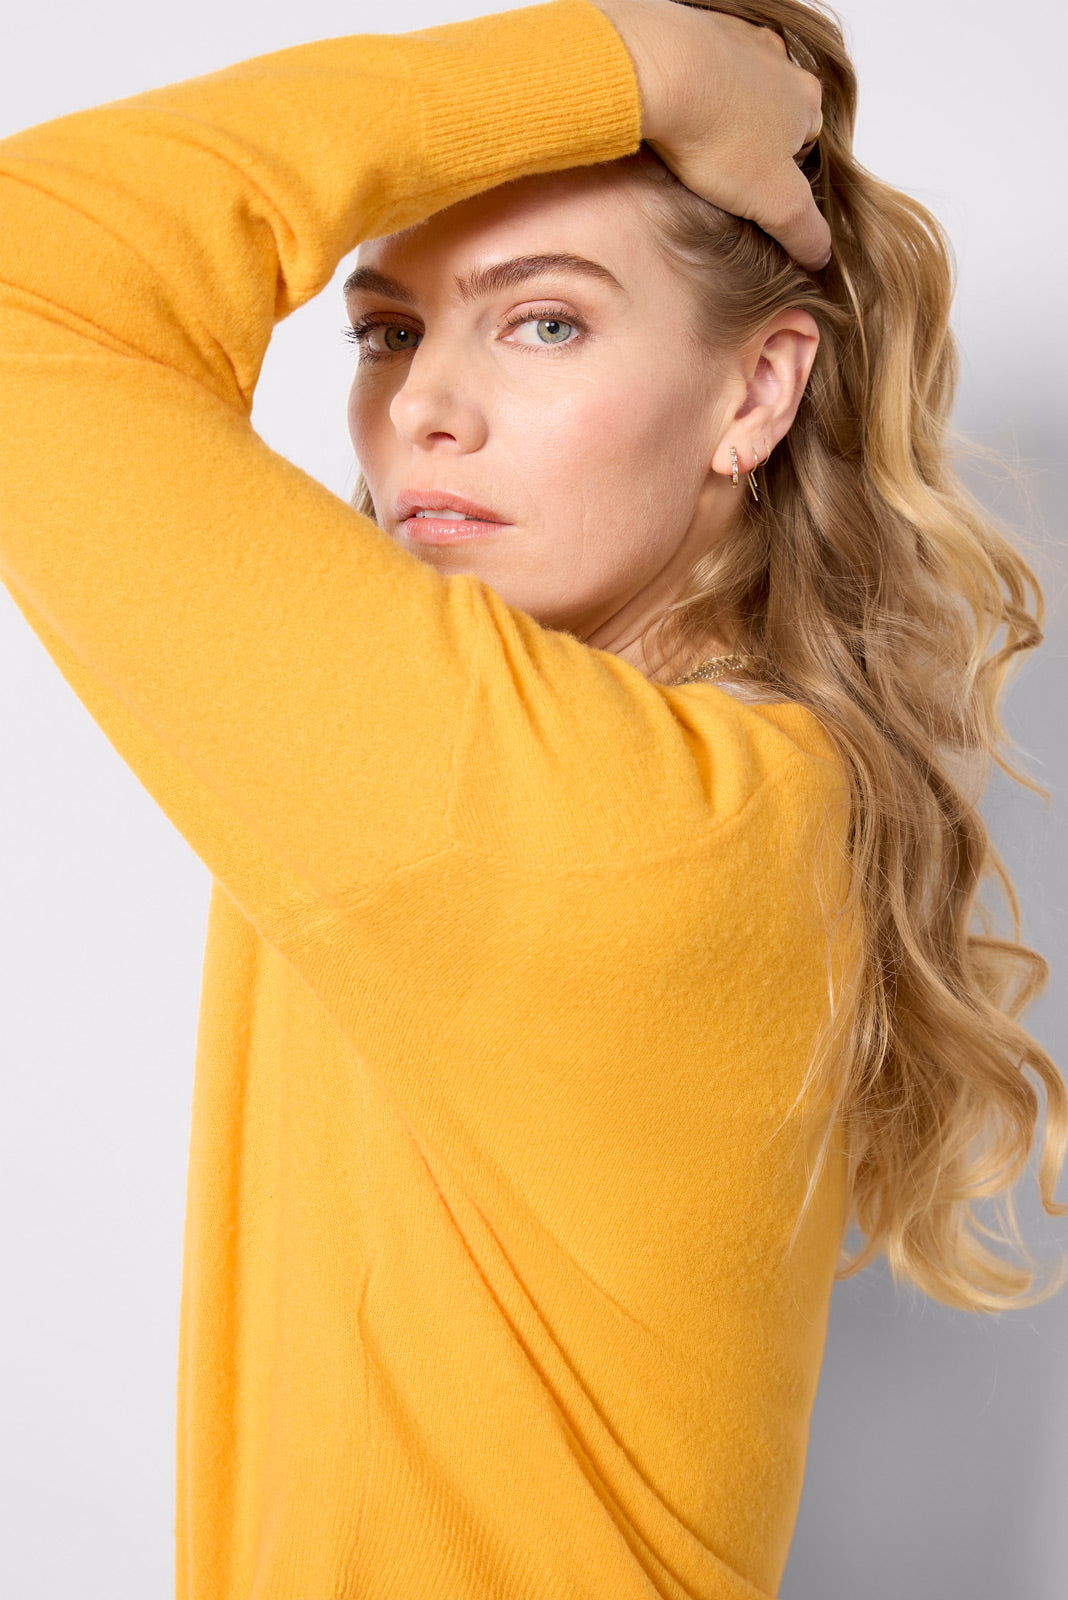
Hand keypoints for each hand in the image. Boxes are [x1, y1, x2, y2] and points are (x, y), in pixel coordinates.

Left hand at [589, 0, 828, 269]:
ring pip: (734, 90)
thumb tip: (822, 254)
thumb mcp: (774, 201)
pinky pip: (698, 68)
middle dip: (749, 144)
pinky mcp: (695, 31)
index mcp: (806, 99)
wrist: (660, 71)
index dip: (778, 175)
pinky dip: (689, 92)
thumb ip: (803, 229)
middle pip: (770, 114)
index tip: (750, 192)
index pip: (804, 144)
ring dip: (718, 117)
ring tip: (691, 147)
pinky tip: (670, 117)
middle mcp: (779, 62)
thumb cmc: (720, 135)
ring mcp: (737, 41)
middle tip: (719, 172)